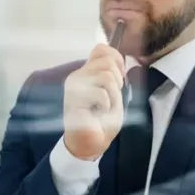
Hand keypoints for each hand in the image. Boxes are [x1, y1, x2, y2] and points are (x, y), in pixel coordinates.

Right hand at [62, 44, 125, 160]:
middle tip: (111, 99)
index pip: (100, 49)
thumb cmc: (102, 121)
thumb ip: (113, 76)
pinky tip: (98, 114)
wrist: (90, 144)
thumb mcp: (113, 94)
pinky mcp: (73, 98)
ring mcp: (74, 86)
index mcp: (87, 72)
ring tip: (105, 108)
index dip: (116, 58)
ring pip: (106, 76)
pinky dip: (107, 106)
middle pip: (107, 61)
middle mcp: (78, 76)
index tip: (121, 77)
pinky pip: (101, 93)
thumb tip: (118, 60)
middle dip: (118, 81)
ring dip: (113, 96)